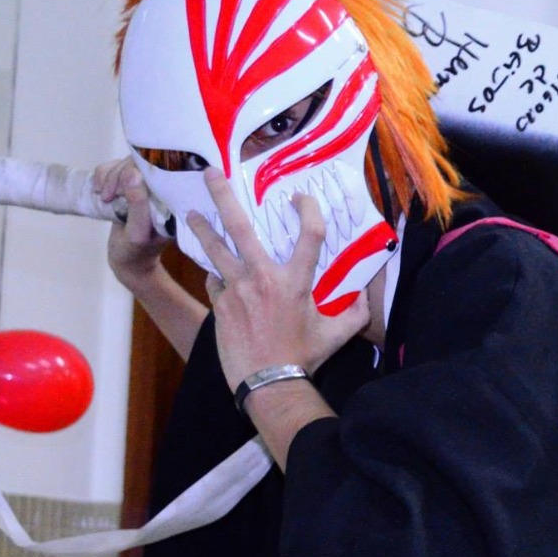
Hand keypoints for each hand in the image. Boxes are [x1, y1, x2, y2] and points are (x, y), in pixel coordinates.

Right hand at [92, 157, 168, 289]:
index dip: (136, 172)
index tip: (117, 191)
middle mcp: (165, 190)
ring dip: (109, 176)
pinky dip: (103, 175)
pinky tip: (99, 190)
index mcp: (175, 201)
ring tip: (103, 196)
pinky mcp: (133, 185)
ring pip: (127, 162)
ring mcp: (148, 185)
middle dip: (119, 176)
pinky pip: (117, 167)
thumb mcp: (136, 233)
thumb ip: (137, 206)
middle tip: (107, 196)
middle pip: (142, 162)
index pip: (161, 170)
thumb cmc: (135, 252)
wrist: (128, 261)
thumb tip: (133, 174)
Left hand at [188, 168, 370, 389]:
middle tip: (210, 172)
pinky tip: (216, 276)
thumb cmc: (304, 358)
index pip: (309, 235)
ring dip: (202, 228)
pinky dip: (216, 277)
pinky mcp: (220, 305)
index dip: (308, 209)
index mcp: (296, 282)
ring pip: (214, 250)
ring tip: (191, 214)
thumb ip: (354, 315)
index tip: (300, 197)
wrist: (269, 383)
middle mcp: (263, 278)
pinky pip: (215, 282)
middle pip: (240, 227)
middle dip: (223, 196)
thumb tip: (366, 302)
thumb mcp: (336, 335)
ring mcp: (237, 290)